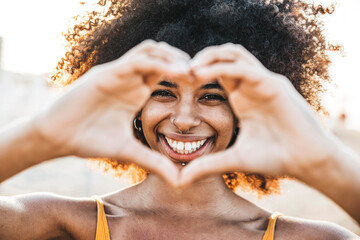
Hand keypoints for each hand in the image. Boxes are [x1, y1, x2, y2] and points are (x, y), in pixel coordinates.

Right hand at [34, 40, 189, 185]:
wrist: (57, 137)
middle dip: (183, 62)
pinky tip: (174, 72)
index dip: (185, 75)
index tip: (204, 86)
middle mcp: (130, 79)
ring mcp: (119, 74)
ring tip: (190, 72)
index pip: (166, 73)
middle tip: (202, 76)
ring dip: (172, 57)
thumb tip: (179, 181)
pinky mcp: (107, 74)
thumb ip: (154, 162)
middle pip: (162, 56)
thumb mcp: (130, 151)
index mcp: (137, 92)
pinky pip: (135, 61)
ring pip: (150, 52)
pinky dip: (156, 62)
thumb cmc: (91, 141)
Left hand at [179, 43, 337, 185]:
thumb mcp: (233, 160)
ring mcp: (263, 83)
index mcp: (242, 98)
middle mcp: (251, 86)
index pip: (217, 73)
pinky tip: (201, 75)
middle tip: (178, 71)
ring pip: (234, 55)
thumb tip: (180, 180)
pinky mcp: (273, 85)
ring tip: (188, 69)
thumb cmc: (275, 158)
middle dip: (201, 58)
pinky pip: (244, 69)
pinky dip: (221, 68)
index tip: (176, 81)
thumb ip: (207, 166)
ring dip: (209, 56)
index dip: (197, 73)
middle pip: (225, 56)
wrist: (307, 162)